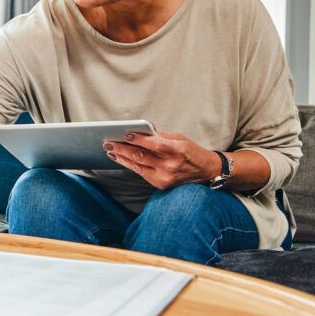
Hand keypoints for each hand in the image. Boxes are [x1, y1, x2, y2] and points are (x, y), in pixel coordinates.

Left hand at [103, 130, 218, 189]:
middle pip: (142, 157)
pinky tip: (121, 159)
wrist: (206, 171)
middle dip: (123, 149)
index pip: (154, 145)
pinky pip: (142, 173)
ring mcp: (165, 177)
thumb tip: (140, 131)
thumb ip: (160, 136)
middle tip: (109, 143)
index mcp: (178, 150)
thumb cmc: (191, 151)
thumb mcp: (179, 138)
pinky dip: (130, 165)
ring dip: (122, 158)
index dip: (139, 139)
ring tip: (110, 151)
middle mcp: (171, 166)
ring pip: (138, 167)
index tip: (125, 134)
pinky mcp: (161, 184)